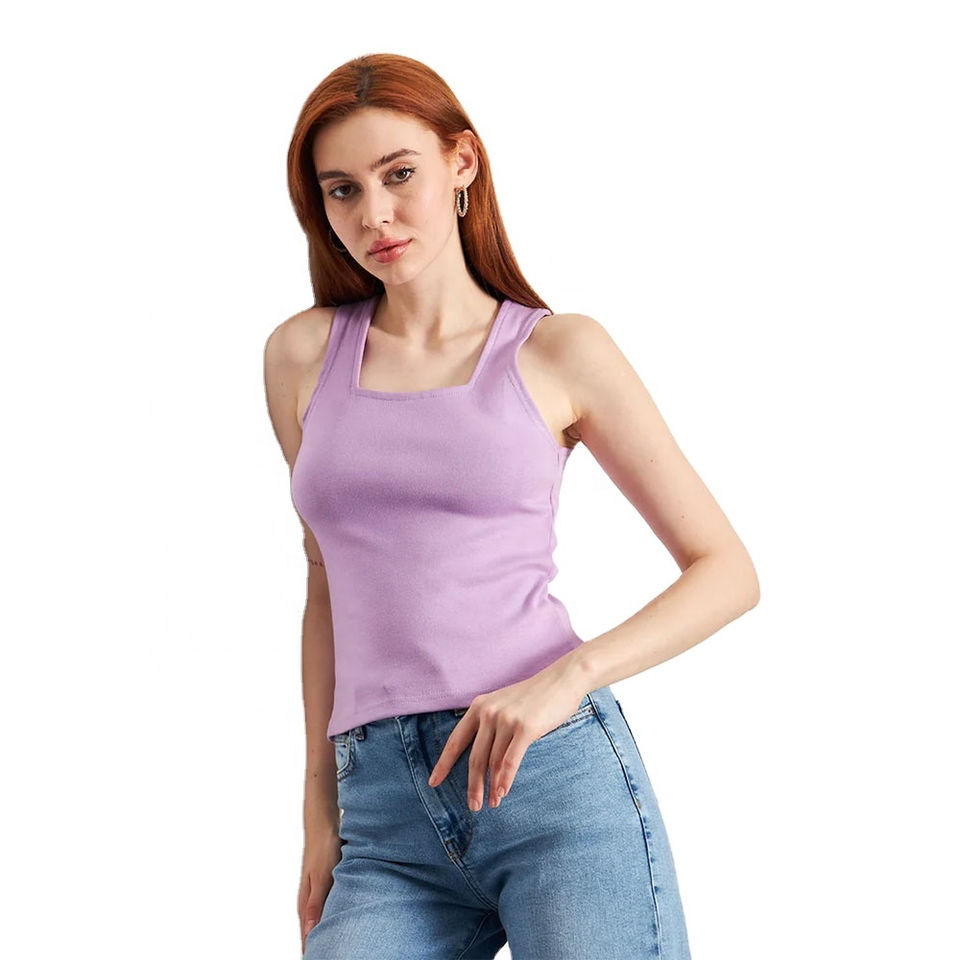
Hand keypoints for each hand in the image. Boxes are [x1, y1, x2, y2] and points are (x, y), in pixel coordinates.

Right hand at [298, 831, 342, 952]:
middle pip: (312, 933)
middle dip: (318, 947)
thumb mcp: (322, 877)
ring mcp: (316, 894)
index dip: (312, 951)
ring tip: (334, 949)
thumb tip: (309, 932)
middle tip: (331, 957)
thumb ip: (315, 904)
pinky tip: (339, 924)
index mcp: (306, 903)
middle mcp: (308, 901)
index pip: (306, 937)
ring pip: (318, 922)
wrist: (324, 824)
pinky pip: (326, 910)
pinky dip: (330, 920)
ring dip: (325, 934)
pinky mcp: (324, 887)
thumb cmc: (324, 849)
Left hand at [426, 668, 587, 810]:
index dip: (444, 763)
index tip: (433, 782)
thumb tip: (481, 758)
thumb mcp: (503, 704)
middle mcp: (489, 712)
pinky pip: (511, 759)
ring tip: (492, 803)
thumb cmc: (534, 696)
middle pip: (475, 757)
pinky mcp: (525, 728)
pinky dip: (505, 779)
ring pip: (493, 762)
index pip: (456, 740)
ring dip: (492, 786)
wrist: (562, 680)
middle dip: (472, 785)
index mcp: (479, 707)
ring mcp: (507, 720)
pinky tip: (502, 792)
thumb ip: (489, 723)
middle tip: (472, 806)